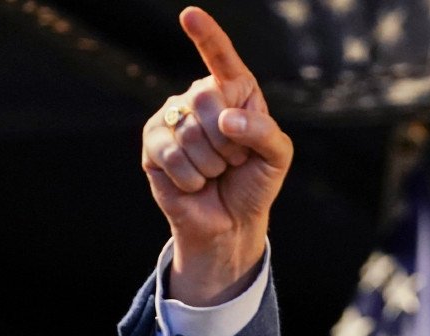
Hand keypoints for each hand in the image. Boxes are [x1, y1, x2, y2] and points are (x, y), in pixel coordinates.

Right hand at [140, 6, 293, 304]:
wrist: (232, 222)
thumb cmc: (255, 183)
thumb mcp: (277, 157)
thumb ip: (263, 132)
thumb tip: (224, 119)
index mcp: (234, 92)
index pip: (221, 59)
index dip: (207, 37)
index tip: (189, 15)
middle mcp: (199, 98)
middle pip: (205, 99)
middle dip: (229, 142)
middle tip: (234, 159)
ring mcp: (171, 119)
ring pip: (189, 133)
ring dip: (211, 165)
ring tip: (215, 173)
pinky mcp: (152, 145)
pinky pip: (171, 156)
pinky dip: (192, 178)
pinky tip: (195, 183)